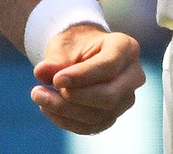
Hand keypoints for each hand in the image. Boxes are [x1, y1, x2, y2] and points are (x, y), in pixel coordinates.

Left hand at [30, 23, 145, 133]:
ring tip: (39, 96)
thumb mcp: (64, 45)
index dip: (82, 76)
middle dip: (73, 98)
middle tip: (40, 91)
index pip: (109, 66)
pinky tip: (47, 107)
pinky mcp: (113, 116)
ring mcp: (126, 98)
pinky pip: (91, 126)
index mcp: (126, 48)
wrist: (83, 54)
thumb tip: (41, 72)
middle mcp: (133, 75)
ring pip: (99, 115)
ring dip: (64, 111)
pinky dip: (66, 120)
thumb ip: (55, 59)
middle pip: (109, 96)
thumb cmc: (76, 45)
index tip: (56, 79)